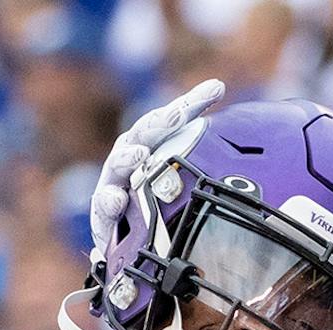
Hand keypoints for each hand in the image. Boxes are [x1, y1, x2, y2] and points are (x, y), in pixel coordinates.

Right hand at [88, 79, 224, 260]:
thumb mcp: (181, 179)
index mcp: (153, 142)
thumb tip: (228, 108)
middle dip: (160, 123)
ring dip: (128, 158)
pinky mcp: (104, 211)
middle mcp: (132, 155)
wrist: (124, 238)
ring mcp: (115, 181)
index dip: (195, 102)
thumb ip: (205, 159)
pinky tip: (118, 200)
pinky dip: (110, 201)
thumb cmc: (153, 200)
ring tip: (139, 155)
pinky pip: (105, 205)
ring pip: (119, 164)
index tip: (216, 89)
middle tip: (176, 115)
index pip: (175, 118)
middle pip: (146, 133)